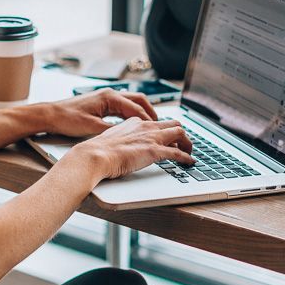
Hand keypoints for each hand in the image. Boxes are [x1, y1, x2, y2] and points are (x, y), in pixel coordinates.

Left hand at [43, 88, 157, 137]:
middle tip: (160, 125)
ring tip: (151, 125)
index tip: (158, 129)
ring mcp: (105, 98)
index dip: (149, 120)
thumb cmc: (68, 118)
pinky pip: (122, 107)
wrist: (50, 114)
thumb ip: (112, 130)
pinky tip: (133, 124)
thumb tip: (128, 135)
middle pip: (139, 100)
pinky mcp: (101, 103)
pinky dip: (131, 114)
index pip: (137, 108)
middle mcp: (110, 94)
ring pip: (131, 103)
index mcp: (110, 98)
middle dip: (151, 112)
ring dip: (142, 112)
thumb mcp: (92, 127)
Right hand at [74, 117, 193, 181]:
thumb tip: (122, 148)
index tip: (165, 139)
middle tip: (182, 144)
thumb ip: (121, 140)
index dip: (163, 131)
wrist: (96, 155)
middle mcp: (146, 127)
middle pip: (173, 123)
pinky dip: (186, 157)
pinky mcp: (155, 151)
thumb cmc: (98, 150)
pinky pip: (178, 153)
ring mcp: (152, 138)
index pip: (156, 123)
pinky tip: (189, 162)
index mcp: (135, 122)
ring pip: (180, 132)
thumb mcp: (111, 139)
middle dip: (180, 133)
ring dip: (187, 142)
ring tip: (189, 152)